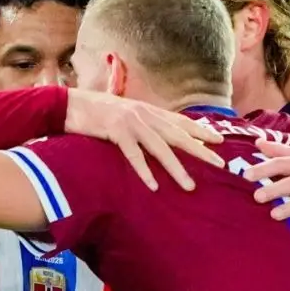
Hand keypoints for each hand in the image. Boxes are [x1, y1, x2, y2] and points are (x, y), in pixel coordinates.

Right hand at [64, 89, 224, 191]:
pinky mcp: (115, 132)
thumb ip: (141, 121)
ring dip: (176, 168)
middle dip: (200, 150)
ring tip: (189, 186)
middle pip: (178, 135)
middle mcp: (144, 115)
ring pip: (160, 148)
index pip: (180, 121)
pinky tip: (154, 186)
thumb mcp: (124, 112)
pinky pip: (134, 155)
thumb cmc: (95, 110)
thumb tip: (155, 133)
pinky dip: (144, 171)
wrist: (70, 104)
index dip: (200, 131)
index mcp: (147, 110)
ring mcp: (131, 123)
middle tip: (219, 164)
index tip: (219, 141)